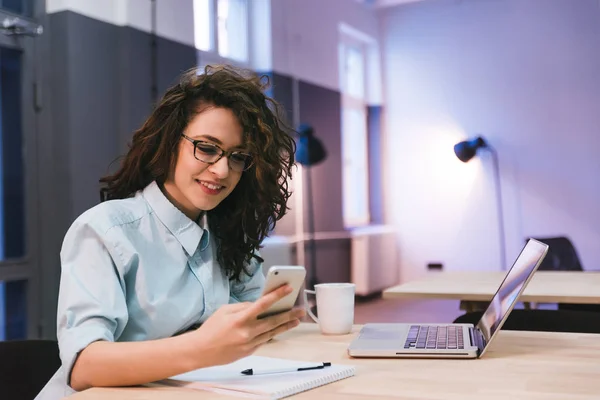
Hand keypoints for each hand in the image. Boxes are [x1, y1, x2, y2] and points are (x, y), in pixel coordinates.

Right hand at [191, 285, 305, 366]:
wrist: (201, 351)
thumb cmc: (211, 328)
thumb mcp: (224, 310)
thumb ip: (243, 307)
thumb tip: (258, 305)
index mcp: (240, 319)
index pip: (263, 304)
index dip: (277, 295)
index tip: (289, 288)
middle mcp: (247, 332)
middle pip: (273, 321)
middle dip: (289, 314)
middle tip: (301, 310)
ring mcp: (249, 343)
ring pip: (272, 333)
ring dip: (285, 326)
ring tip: (296, 320)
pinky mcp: (249, 352)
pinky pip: (264, 341)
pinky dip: (272, 334)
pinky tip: (280, 329)